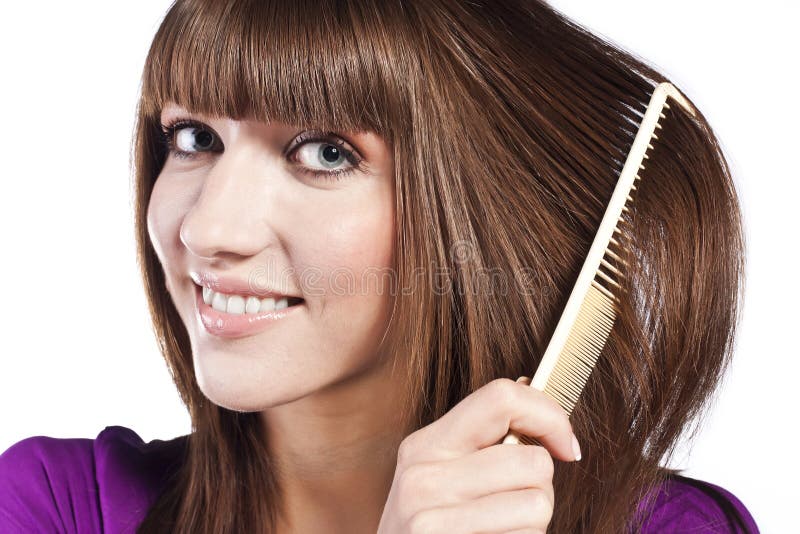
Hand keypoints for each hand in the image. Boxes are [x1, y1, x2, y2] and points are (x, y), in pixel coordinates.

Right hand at [376, 376, 579, 533]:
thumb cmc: (431, 531)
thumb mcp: (437, 480)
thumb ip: (478, 442)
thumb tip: (528, 387)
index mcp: (424, 445)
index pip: (501, 397)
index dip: (549, 415)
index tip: (566, 446)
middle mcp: (422, 476)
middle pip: (533, 460)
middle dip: (542, 488)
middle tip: (517, 507)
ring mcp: (431, 518)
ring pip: (538, 503)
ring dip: (535, 524)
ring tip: (501, 530)